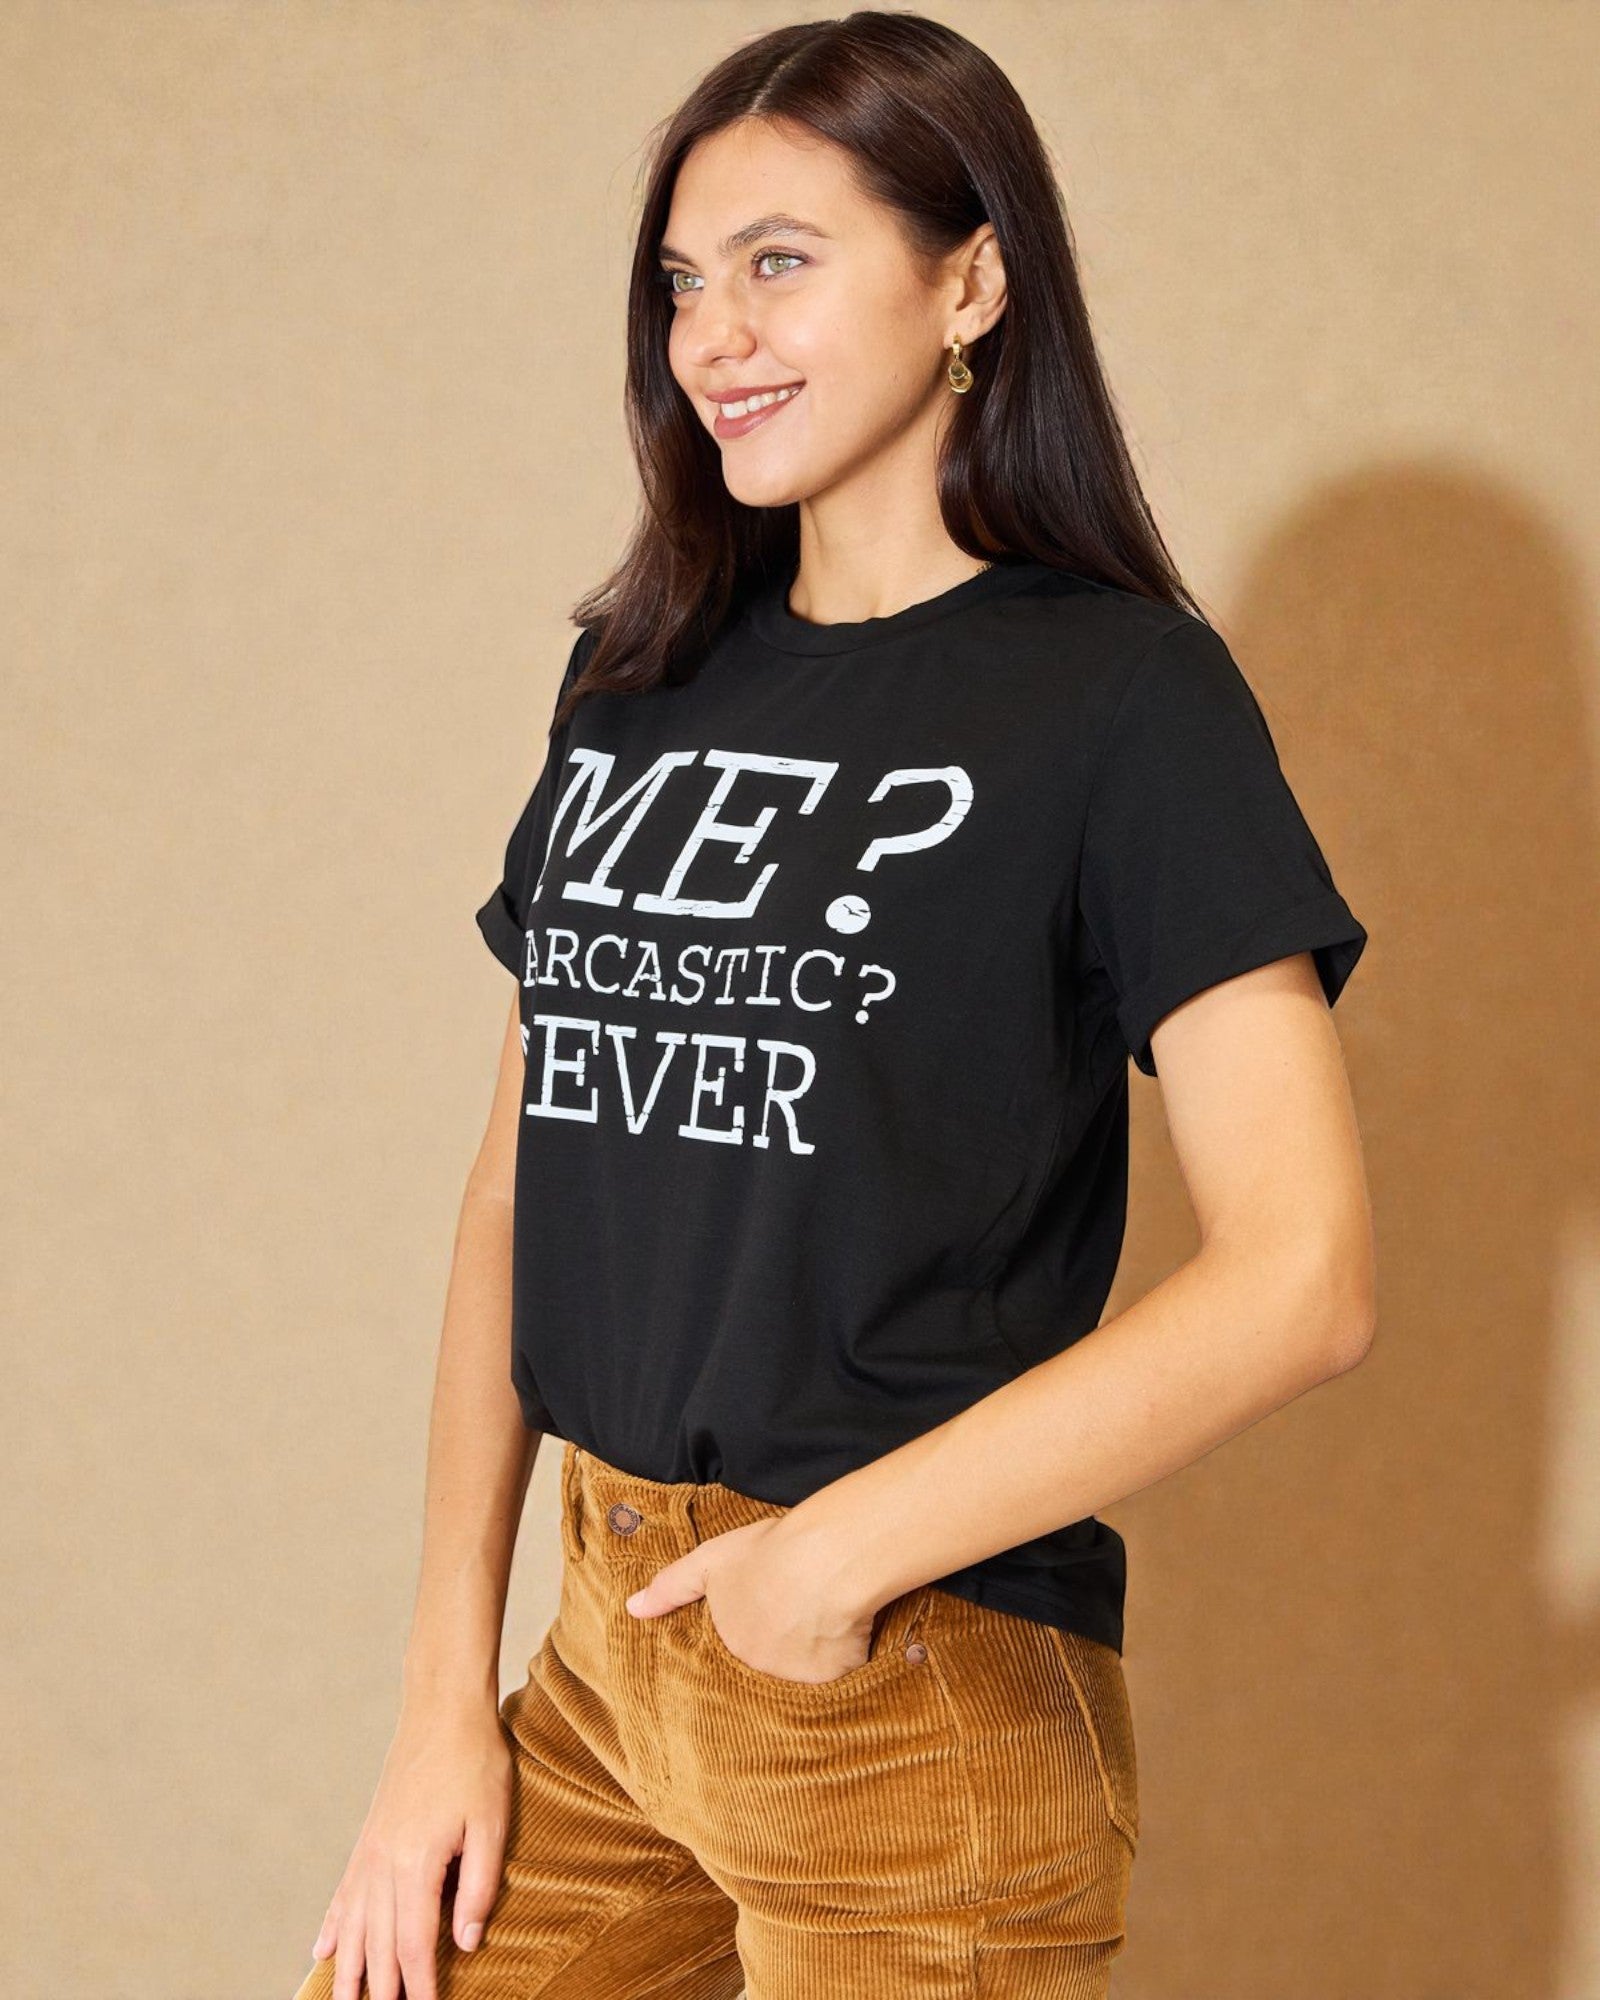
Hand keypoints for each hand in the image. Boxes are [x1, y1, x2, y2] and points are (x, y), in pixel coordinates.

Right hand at [308, 1695, 511, 1999]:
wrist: (443, 1709)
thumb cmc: (475, 1762)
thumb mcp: (492, 1824)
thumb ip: (479, 1887)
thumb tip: (466, 1943)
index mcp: (415, 1865)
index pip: (415, 1946)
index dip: (420, 1988)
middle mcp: (383, 1864)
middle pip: (379, 1946)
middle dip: (381, 1991)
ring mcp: (369, 1850)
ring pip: (354, 1927)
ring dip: (350, 1971)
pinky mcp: (368, 1837)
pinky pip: (344, 1893)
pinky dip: (334, 1927)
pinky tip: (323, 1951)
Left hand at [624, 1514, 882, 1683]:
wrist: (825, 1561)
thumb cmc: (767, 1554)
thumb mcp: (710, 1561)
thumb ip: (671, 1587)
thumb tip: (633, 1609)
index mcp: (730, 1645)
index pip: (732, 1658)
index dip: (747, 1643)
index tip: (756, 1633)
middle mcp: (759, 1672)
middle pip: (766, 1670)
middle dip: (775, 1656)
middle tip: (791, 1628)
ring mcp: (797, 1681)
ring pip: (801, 1678)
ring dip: (807, 1662)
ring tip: (820, 1630)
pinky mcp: (836, 1681)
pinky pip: (839, 1679)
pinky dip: (842, 1663)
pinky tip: (848, 1639)